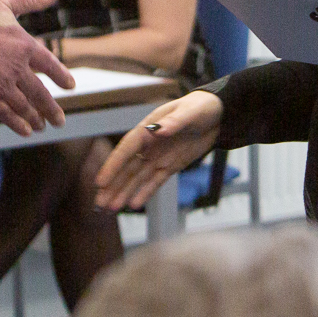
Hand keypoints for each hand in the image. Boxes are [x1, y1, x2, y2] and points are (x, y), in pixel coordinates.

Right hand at [0, 0, 72, 135]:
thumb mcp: (4, 3)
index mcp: (24, 45)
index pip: (49, 63)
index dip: (61, 75)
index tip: (70, 86)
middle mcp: (17, 68)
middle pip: (40, 92)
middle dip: (51, 108)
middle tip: (59, 120)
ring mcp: (2, 85)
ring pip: (25, 106)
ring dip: (36, 118)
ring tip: (43, 126)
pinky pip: (6, 114)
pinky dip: (17, 124)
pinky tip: (25, 131)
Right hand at [95, 90, 222, 210]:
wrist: (219, 114)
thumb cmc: (202, 107)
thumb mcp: (191, 111)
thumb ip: (175, 121)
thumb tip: (158, 130)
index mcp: (148, 128)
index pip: (127, 149)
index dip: (113, 165)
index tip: (101, 181)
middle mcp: (149, 144)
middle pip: (127, 167)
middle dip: (113, 185)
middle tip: (99, 203)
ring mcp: (158, 157)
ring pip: (137, 178)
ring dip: (124, 192)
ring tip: (110, 209)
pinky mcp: (170, 166)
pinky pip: (155, 182)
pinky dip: (145, 192)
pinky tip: (133, 204)